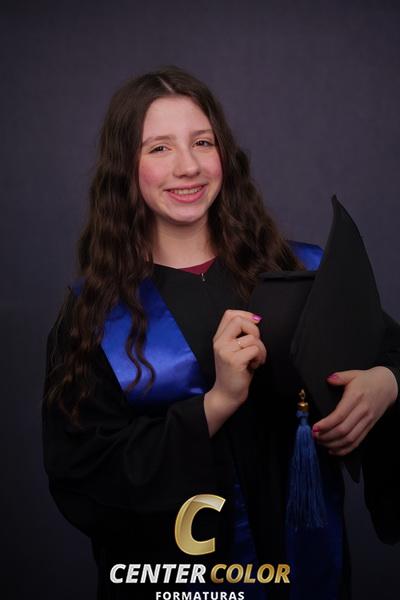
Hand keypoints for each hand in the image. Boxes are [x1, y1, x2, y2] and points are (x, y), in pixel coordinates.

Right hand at [204, 309, 266, 435]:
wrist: (226, 394)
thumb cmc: (235, 373)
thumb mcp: (233, 350)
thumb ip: (239, 335)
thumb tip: (256, 319)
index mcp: (219, 338)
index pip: (229, 314)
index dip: (245, 315)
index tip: (256, 324)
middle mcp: (219, 342)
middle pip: (240, 321)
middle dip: (255, 331)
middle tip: (256, 345)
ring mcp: (225, 351)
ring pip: (252, 338)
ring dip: (261, 349)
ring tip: (256, 360)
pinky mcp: (234, 361)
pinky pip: (254, 349)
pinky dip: (260, 357)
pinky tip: (255, 366)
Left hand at [312, 367, 397, 455]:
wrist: (388, 386)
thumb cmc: (368, 380)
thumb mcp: (353, 374)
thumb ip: (340, 377)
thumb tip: (329, 379)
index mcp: (355, 397)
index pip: (339, 415)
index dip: (326, 424)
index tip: (315, 427)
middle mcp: (362, 411)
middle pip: (343, 430)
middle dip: (326, 436)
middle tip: (314, 436)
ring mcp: (367, 421)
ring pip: (350, 438)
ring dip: (334, 444)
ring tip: (321, 443)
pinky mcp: (369, 427)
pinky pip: (357, 442)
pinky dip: (345, 449)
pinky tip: (334, 450)